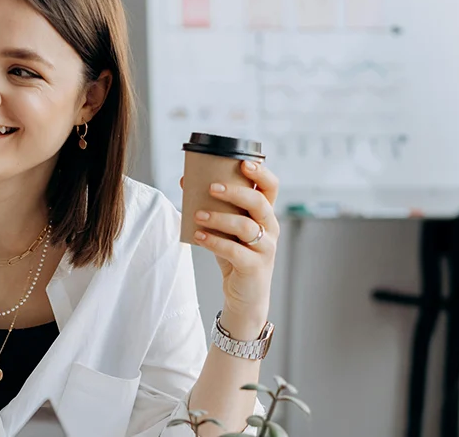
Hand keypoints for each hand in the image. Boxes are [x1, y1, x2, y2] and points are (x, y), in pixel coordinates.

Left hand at [180, 161, 279, 337]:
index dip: (261, 173)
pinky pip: (234, 251)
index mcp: (265, 214)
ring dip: (219, 218)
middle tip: (212, 187)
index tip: (243, 163)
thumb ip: (213, 206)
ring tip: (197, 215)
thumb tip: (186, 180)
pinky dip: (214, 241)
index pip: (271, 187)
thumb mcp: (226, 228)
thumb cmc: (235, 255)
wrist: (244, 295)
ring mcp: (265, 248)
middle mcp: (270, 228)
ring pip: (246, 226)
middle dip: (235, 192)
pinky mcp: (254, 267)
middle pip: (259, 202)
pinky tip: (198, 236)